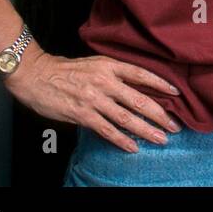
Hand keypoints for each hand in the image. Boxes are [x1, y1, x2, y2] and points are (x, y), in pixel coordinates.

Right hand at [4, 46, 181, 152]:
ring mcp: (94, 99)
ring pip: (126, 117)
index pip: (141, 74)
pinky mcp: (82, 114)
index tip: (176, 93)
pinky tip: (133, 147)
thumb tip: (137, 86)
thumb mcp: (94, 64)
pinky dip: (122, 140)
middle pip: (139, 99)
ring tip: (161, 138)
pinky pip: (107, 130)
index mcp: (109, 66)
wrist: (36, 75)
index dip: (160, 84)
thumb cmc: (65, 70)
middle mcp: (105, 82)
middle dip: (159, 114)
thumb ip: (114, 74)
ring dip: (146, 130)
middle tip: (175, 125)